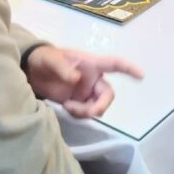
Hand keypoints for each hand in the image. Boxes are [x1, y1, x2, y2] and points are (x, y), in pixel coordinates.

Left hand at [26, 47, 142, 117]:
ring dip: (86, 112)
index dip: (129, 69)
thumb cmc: (44, 58)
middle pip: (108, 95)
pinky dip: (79, 114)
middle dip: (101, 106)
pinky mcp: (78, 102)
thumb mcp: (51, 60)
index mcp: (91, 64)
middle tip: (90, 113)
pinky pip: (86, 113)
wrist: (31, 71)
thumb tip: (77, 79)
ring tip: (68, 106)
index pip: (114, 64)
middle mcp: (93, 79)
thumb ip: (63, 68)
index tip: (141, 76)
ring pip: (98, 106)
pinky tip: (66, 107)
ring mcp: (86, 91)